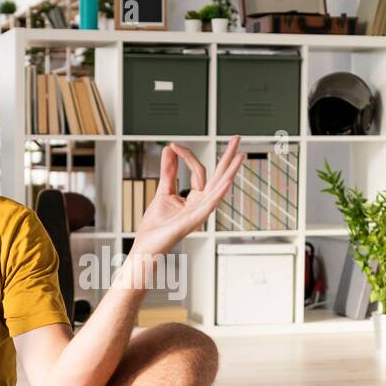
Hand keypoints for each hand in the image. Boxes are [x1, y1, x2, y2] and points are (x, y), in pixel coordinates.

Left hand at [132, 135, 243, 256]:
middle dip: (228, 157)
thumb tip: (169, 150)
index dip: (187, 156)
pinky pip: (209, 205)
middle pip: (218, 177)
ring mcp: (199, 214)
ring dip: (230, 172)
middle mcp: (201, 205)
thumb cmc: (155, 227)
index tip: (173, 146)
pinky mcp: (192, 222)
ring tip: (240, 156)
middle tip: (237, 138)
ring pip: (218, 189)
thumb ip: (168, 172)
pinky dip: (218, 193)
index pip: (199, 171)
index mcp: (195, 199)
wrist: (145, 247)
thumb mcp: (163, 192)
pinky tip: (227, 181)